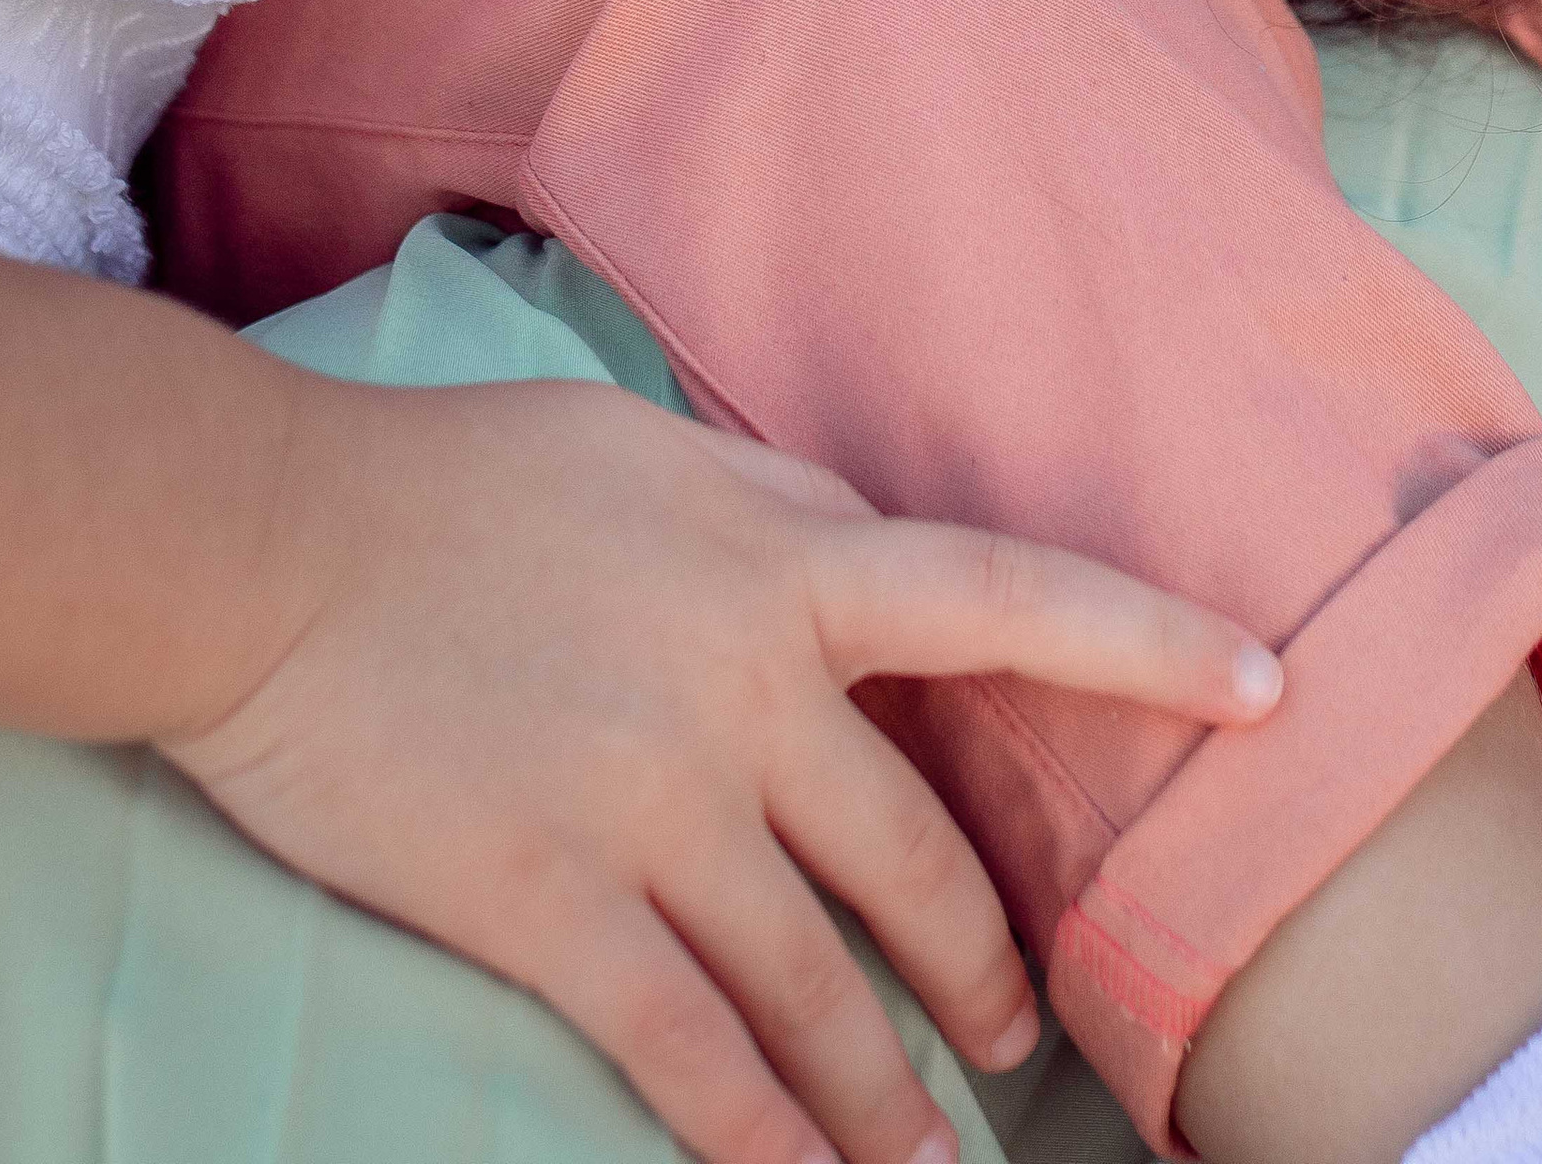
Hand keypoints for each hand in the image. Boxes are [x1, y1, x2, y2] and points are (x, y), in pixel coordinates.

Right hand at [164, 368, 1282, 1163]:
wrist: (271, 547)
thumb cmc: (464, 481)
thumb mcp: (653, 445)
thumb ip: (779, 503)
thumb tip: (871, 552)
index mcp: (787, 555)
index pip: (1012, 595)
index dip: (1151, 646)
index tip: (1270, 689)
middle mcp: (747, 686)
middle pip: (915, 858)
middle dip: (979, 967)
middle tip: (1012, 1038)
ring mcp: (652, 803)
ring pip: (817, 983)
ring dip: (886, 1097)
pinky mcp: (550, 903)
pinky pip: (686, 1052)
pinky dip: (756, 1138)